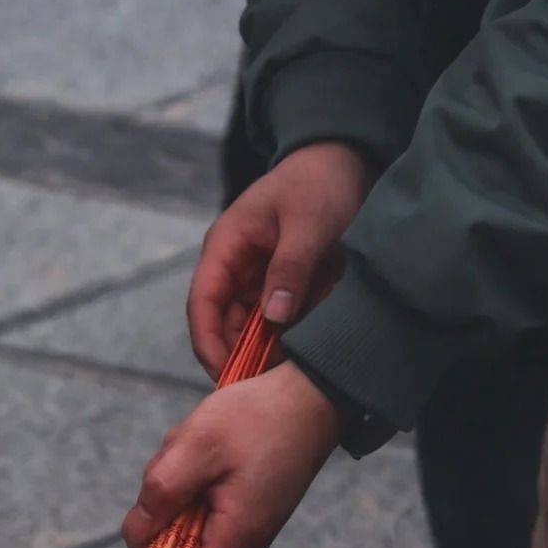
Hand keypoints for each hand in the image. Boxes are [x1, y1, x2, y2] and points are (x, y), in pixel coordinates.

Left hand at [119, 361, 341, 547]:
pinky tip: (207, 450)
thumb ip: (160, 494)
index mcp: (237, 536)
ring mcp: (252, 524)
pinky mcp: (251, 507)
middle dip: (162, 516)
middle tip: (171, 463)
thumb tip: (136, 534)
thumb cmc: (256, 418)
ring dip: (179, 492)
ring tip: (195, 448)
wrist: (311, 395)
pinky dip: (195, 484)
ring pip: (193, 526)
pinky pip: (208, 509)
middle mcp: (247, 541)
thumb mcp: (195, 448)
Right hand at [188, 142, 373, 376]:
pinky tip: (308, 345)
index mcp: (225, 247)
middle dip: (243, 356)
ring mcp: (255, 278)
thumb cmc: (320, 185)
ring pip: (251, 329)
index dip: (210, 345)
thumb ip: (290, 269)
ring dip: (269, 349)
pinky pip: (277, 322)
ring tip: (295, 366)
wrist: (343, 161)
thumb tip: (273, 319)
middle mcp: (234, 267)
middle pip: (224, 325)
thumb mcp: (308, 226)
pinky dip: (289, 336)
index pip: (203, 305)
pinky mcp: (279, 285)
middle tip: (270, 386)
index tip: (228, 378)